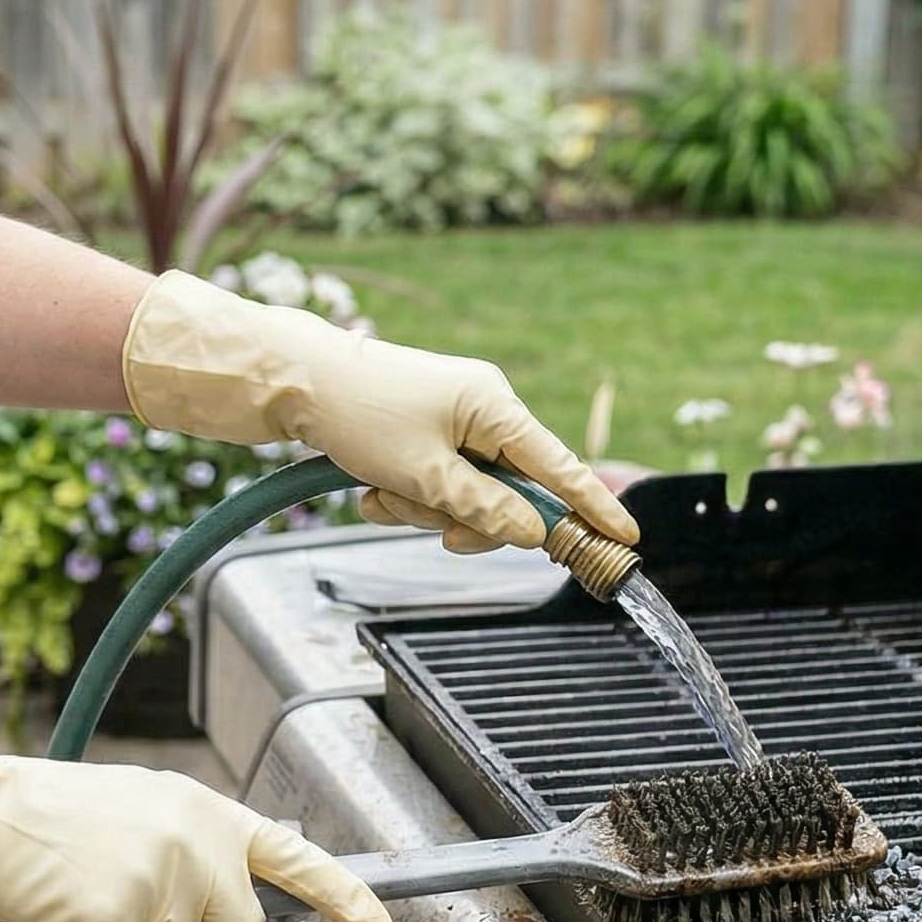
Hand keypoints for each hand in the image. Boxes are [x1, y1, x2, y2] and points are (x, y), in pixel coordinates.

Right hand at [0, 734, 390, 921]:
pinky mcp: (121, 918)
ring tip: (90, 891)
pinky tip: (67, 910)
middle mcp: (198, 842)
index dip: (343, 896)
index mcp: (207, 812)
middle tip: (134, 899)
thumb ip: (200, 849)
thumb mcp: (144, 811)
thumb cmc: (56, 819)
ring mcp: (162, 881)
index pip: (294, 858)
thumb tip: (239, 908)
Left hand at [121, 270, 637, 556]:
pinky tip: (370, 489)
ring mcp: (452, 419)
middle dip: (468, 520)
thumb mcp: (426, 476)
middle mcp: (482, 409)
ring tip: (383, 496)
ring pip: (464, 495)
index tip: (626, 540)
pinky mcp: (423, 431)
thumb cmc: (361, 415)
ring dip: (424, 510)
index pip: (560, 468)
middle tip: (438, 531)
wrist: (295, 382)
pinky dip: (404, 497)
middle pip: (508, 493)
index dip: (592, 509)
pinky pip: (433, 483)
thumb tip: (534, 532)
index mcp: (495, 408)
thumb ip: (486, 509)